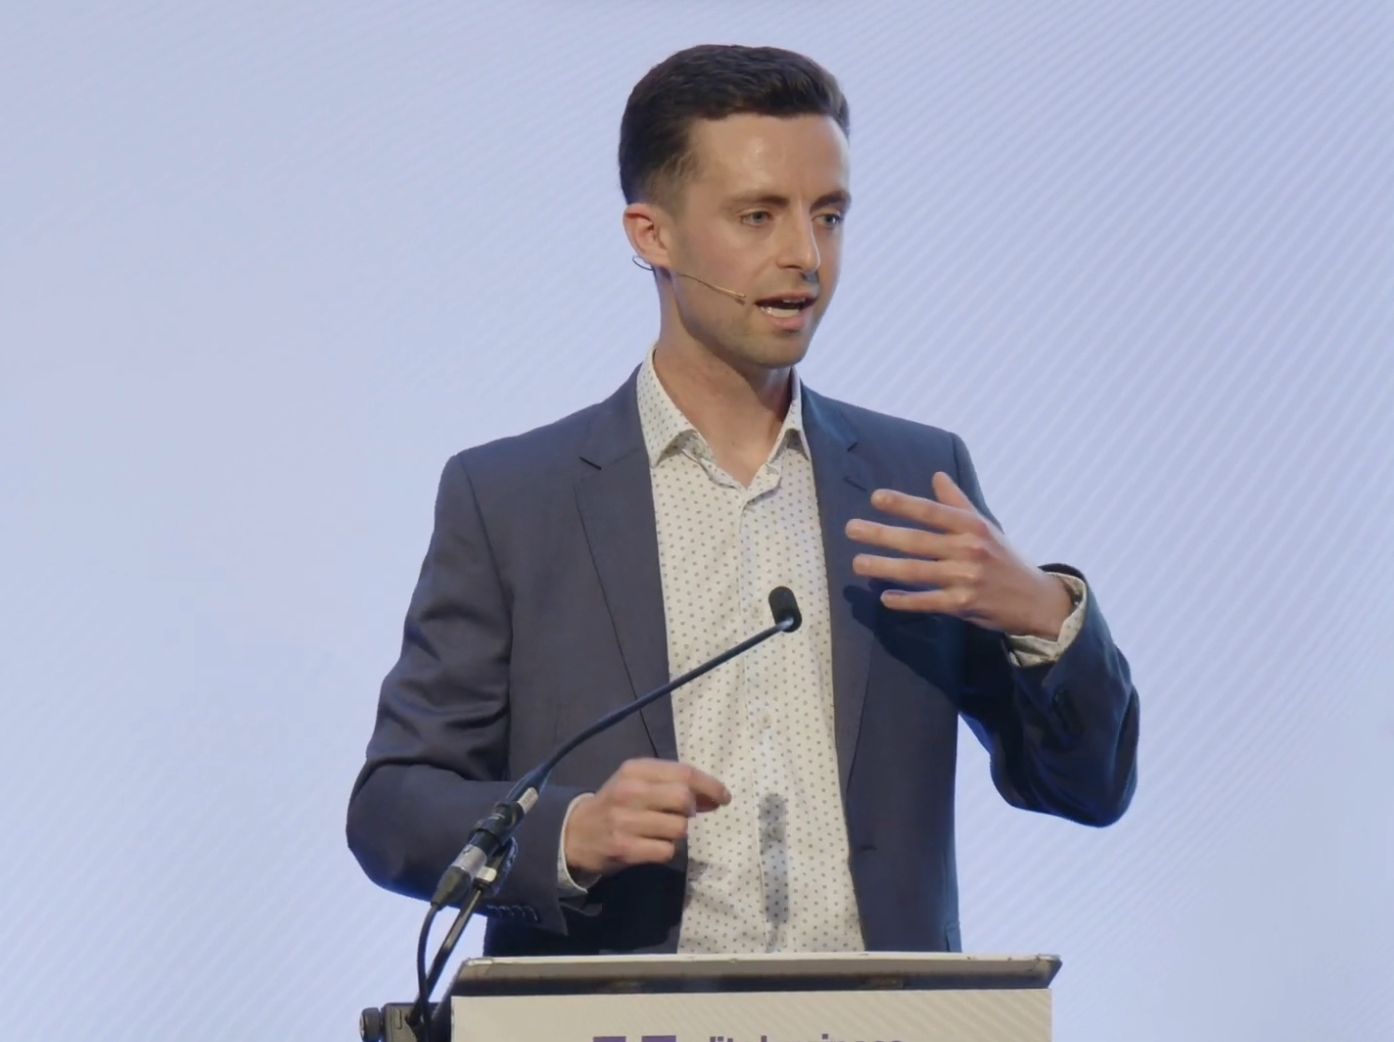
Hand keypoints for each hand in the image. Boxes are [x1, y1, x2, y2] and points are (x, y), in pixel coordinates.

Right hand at [563, 758, 729, 877]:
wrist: (575, 833)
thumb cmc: (615, 803)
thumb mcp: (636, 782)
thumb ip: (671, 784)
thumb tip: (713, 798)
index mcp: (635, 770)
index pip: (684, 773)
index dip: (710, 786)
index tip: (724, 797)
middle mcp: (630, 792)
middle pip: (684, 799)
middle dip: (692, 809)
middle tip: (685, 814)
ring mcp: (626, 821)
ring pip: (679, 828)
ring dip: (679, 832)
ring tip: (663, 830)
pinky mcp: (625, 848)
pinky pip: (666, 850)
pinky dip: (667, 850)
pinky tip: (653, 845)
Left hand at [845, 472, 1072, 638]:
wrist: (1036, 600)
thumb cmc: (1005, 559)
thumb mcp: (986, 527)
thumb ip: (958, 503)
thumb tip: (936, 476)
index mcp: (973, 527)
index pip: (932, 512)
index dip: (904, 504)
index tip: (876, 498)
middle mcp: (969, 550)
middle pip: (917, 541)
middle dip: (882, 534)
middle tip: (851, 528)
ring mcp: (966, 578)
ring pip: (917, 572)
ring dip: (884, 567)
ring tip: (857, 563)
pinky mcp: (964, 606)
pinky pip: (928, 602)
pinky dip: (906, 601)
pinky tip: (885, 598)